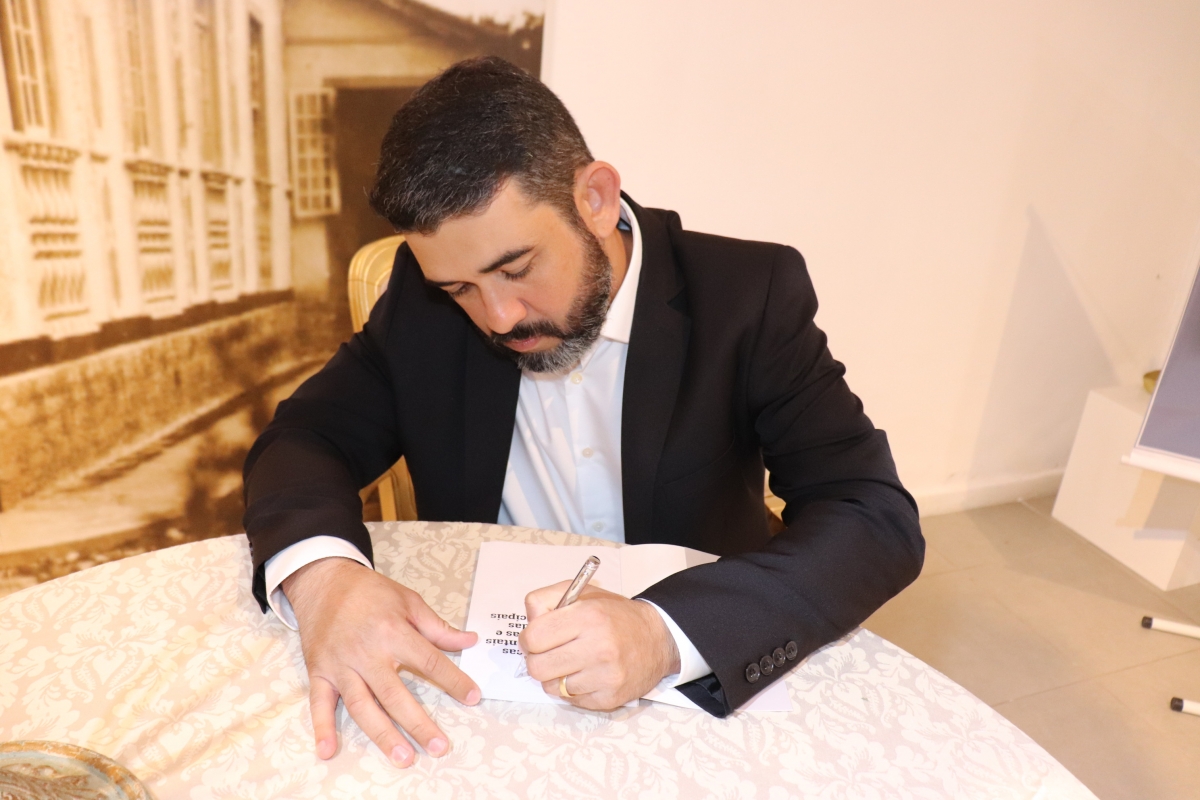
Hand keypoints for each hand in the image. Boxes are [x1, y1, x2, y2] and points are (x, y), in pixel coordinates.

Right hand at [282, 557, 479, 766]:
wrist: (325, 582)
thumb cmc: (371, 592)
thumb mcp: (408, 601)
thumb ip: (438, 627)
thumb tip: (470, 642)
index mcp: (392, 631)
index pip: (428, 661)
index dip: (452, 680)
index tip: (472, 697)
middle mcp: (366, 652)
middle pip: (395, 694)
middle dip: (418, 723)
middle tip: (439, 747)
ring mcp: (340, 665)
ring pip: (362, 706)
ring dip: (382, 734)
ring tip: (403, 757)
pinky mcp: (319, 672)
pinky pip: (319, 704)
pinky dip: (322, 728)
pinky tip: (328, 751)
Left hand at [518, 581, 680, 709]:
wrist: (658, 640)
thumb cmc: (615, 616)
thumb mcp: (583, 593)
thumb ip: (547, 599)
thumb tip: (528, 622)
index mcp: (589, 616)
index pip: (534, 637)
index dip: (528, 639)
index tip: (535, 639)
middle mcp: (599, 647)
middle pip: (537, 667)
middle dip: (538, 660)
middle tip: (550, 653)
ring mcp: (605, 676)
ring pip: (552, 687)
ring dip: (556, 676)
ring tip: (573, 663)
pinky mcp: (609, 699)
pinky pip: (571, 701)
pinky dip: (573, 689)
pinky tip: (587, 675)